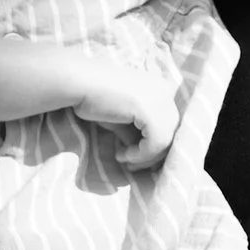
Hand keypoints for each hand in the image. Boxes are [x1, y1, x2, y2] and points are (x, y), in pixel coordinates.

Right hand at [70, 57, 180, 171]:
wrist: (78, 84)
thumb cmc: (94, 98)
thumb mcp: (122, 120)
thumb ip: (136, 133)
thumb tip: (144, 154)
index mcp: (160, 89)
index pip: (169, 125)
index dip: (154, 146)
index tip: (135, 158)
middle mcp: (165, 92)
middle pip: (172, 133)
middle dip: (152, 155)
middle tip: (131, 164)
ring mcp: (160, 100)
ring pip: (166, 141)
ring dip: (145, 157)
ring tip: (123, 158)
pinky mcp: (151, 110)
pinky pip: (155, 143)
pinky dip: (140, 155)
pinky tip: (121, 154)